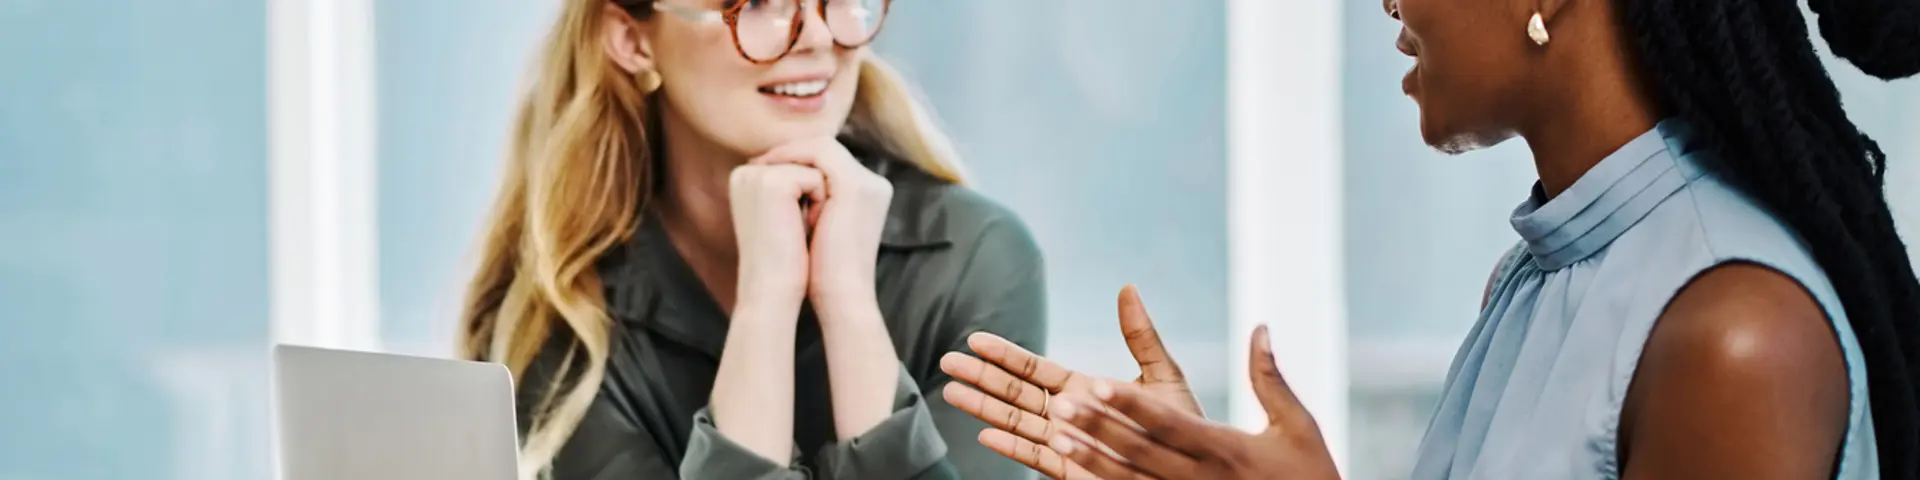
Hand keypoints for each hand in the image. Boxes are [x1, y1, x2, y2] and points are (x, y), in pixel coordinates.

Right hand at [728, 162, 826, 310]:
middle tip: (798, 232)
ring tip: (798, 231)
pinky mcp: (772, 181)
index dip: (812, 197)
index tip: (795, 228)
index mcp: (747, 177)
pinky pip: (818, 179)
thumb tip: (821, 166)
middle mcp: (747, 171)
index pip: (800, 166)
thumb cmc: (786, 261)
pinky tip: (800, 229)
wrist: (772, 292)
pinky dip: (820, 205)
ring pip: (816, 170)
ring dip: (820, 202)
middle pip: (809, 164)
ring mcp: (757, 173)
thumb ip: (795, 185)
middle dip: (817, 197)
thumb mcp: (788, 214)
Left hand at [749, 137, 892, 312]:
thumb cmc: (824, 275)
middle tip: (758, 162)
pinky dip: (793, 158)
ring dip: (789, 153)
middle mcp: (873, 185)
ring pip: (822, 146)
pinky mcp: (855, 186)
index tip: (764, 170)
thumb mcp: (817, 231)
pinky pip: (820, 153)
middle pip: (826, 150)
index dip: (796, 161)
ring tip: (761, 165)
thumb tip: (778, 192)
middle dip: (790, 152)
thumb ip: (809, 207)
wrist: (841, 297)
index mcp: (867, 196)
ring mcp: (868, 183)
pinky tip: (769, 169)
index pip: (830, 163)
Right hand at [939, 285, 1202, 478]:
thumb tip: (1127, 287)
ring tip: (951, 391)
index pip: (1034, 369)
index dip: (1005, 354)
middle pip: (1015, 393)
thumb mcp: (1163, 375)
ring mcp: (1067, 444)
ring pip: (1016, 423)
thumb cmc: (1181, 427)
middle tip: (947, 361)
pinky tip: (984, 436)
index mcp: (1082, 390)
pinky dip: (1011, 448)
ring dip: (983, 408)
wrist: (1193, 469)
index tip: (975, 339)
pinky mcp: (1073, 471)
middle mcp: (1068, 416)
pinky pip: (1036, 459)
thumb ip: (1141, 336)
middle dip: (981, 377)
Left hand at [1048, 325, 1339, 479]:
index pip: (1169, 424)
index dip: (1131, 405)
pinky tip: (1073, 472)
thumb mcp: (1298, 425)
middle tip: (1059, 406)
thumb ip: (1270, 377)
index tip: (1097, 383)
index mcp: (1225, 449)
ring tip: (1054, 438)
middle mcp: (1199, 478)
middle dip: (1098, 428)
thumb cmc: (1309, 474)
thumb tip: (1261, 326)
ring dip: (1090, 460)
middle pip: (1139, 451)